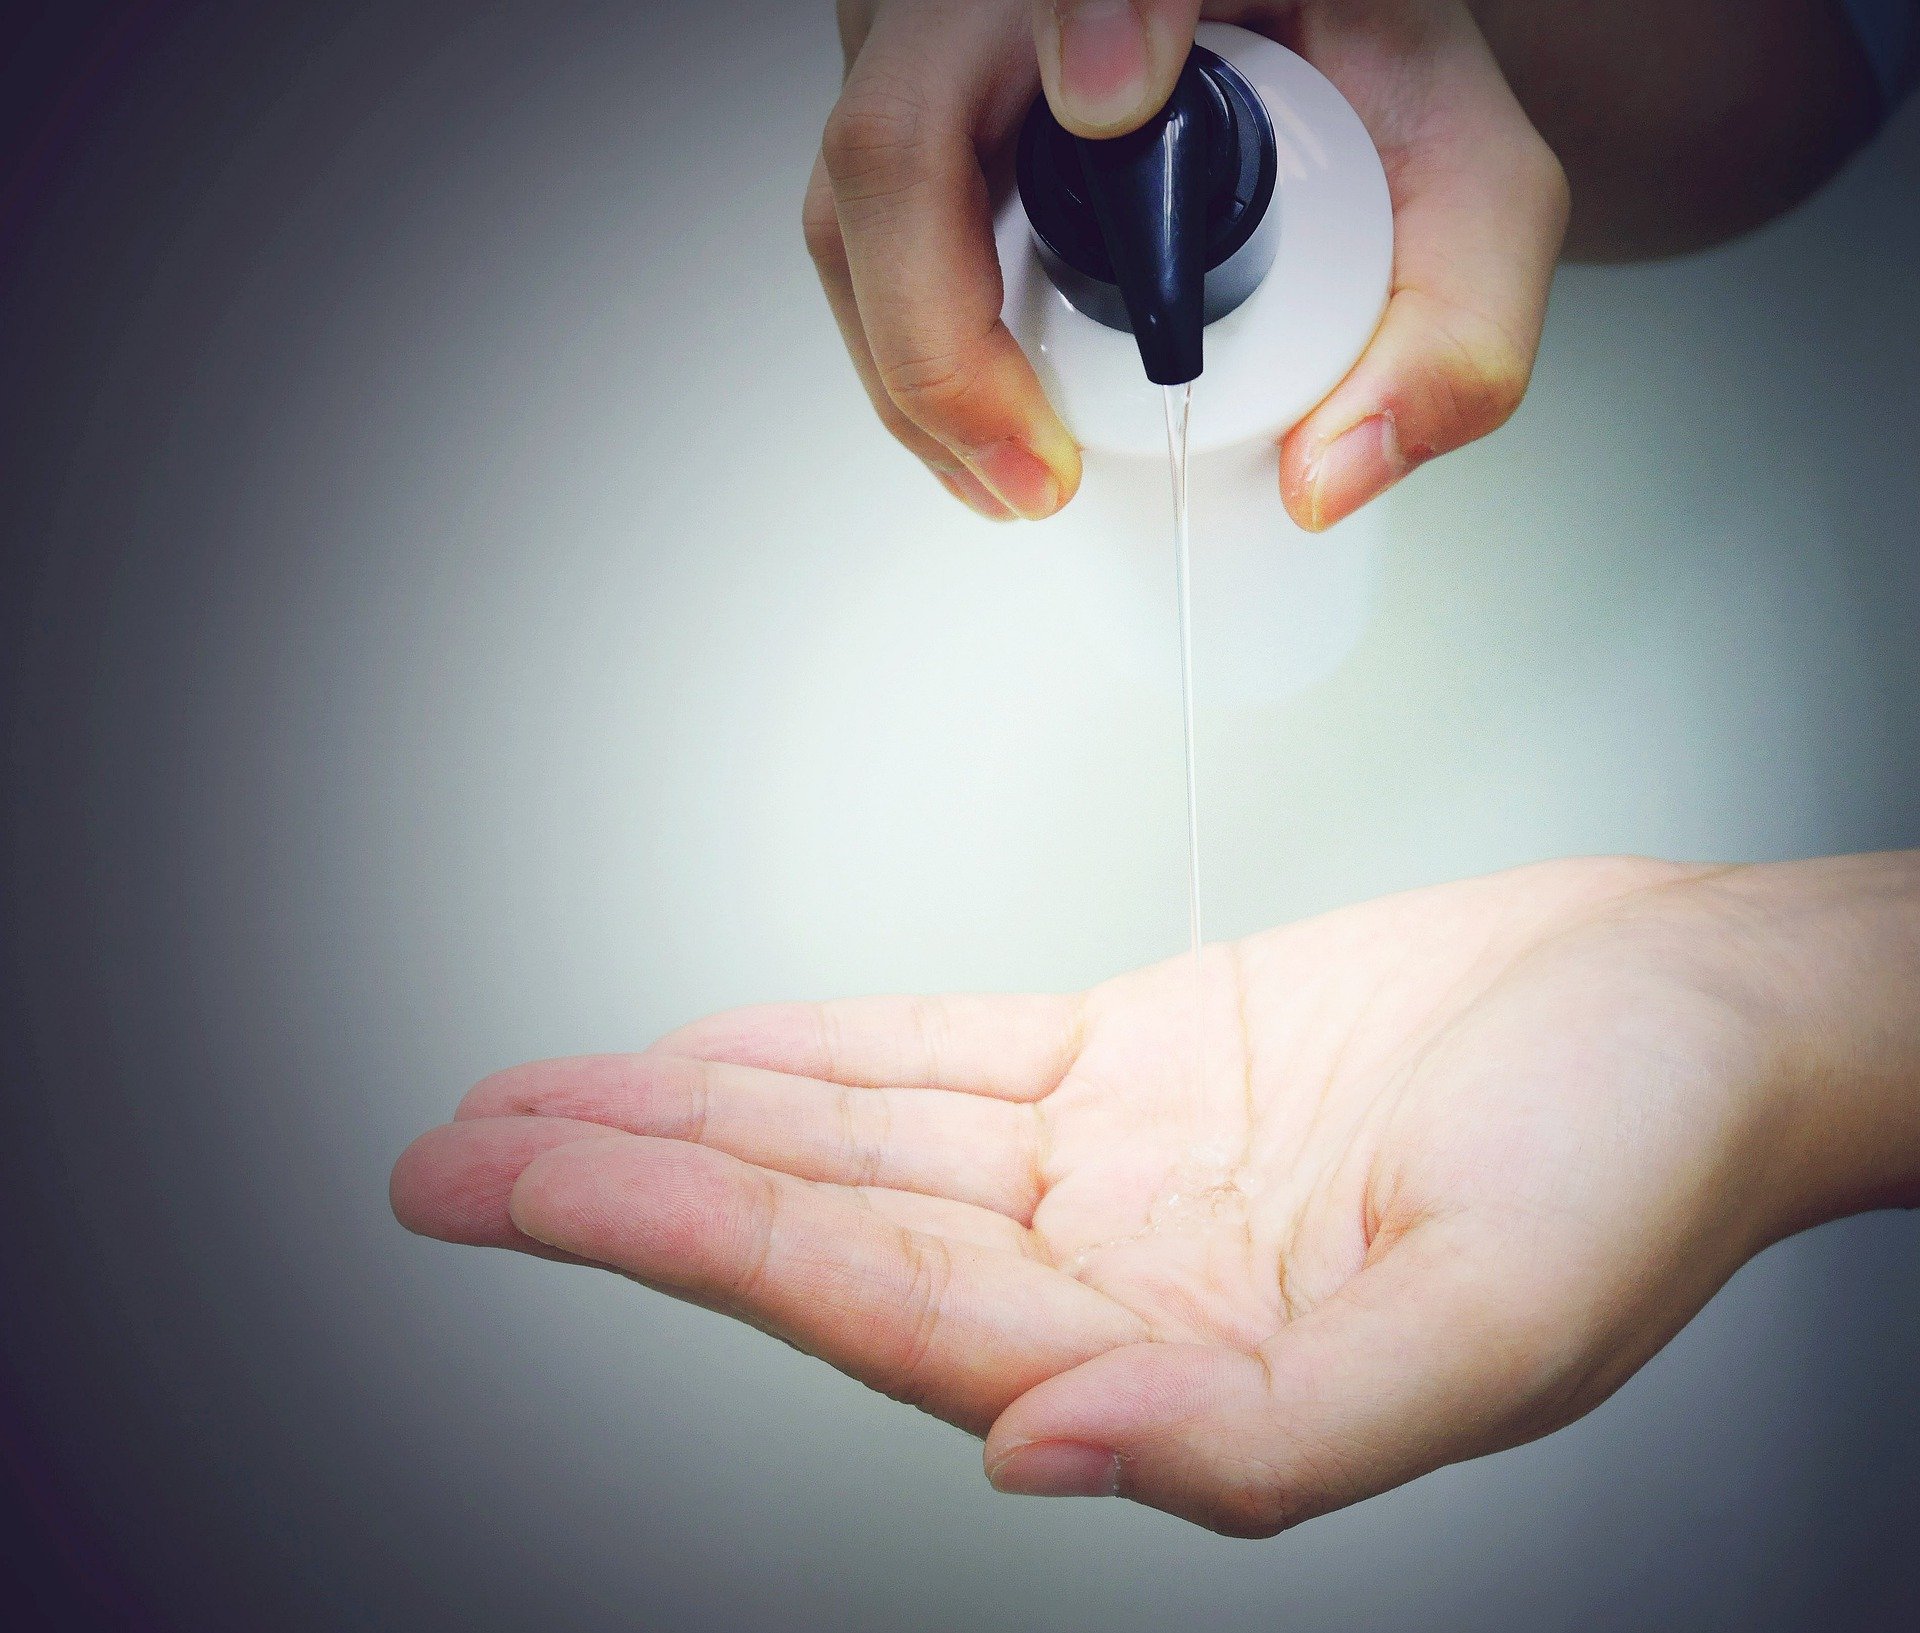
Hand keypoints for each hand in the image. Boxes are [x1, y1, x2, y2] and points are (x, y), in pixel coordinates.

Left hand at [391, 855, 1919, 1534]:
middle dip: (632, 1185)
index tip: (528, 1190)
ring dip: (699, 1115)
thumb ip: (1270, 1429)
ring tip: (541, 1102)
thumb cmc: (1644, 1157)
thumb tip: (1044, 1457)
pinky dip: (823, 1052)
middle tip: (459, 1152)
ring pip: (855, 1138)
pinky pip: (941, 1058)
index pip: (875, 1305)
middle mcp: (1118, 1276)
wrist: (1707, 1008)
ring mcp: (1119, 1165)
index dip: (689, 1242)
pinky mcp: (1145, 1061)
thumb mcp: (1499, 1319)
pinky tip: (727, 1054)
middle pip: (825, 1225)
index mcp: (1176, 1363)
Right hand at [803, 1, 1567, 527]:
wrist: (1322, 45)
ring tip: (1010, 476)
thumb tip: (1325, 478)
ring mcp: (934, 33)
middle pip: (897, 135)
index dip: (1086, 12)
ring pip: (851, 194)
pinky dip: (905, 339)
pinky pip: (856, 220)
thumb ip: (1459, 328)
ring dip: (910, 365)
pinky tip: (976, 420)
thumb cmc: (1373, 82)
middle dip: (940, 342)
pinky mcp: (901, 90)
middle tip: (1033, 474)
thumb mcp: (1468, 187)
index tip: (1119, 103)